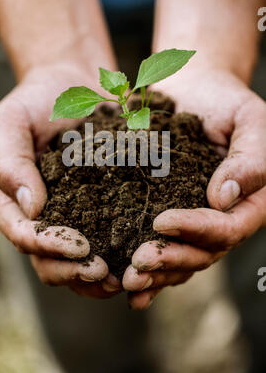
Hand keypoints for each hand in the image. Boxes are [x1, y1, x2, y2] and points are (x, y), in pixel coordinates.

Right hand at [0, 64, 121, 297]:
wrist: (73, 86)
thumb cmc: (37, 101)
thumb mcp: (12, 121)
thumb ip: (11, 162)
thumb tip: (31, 208)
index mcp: (11, 202)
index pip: (24, 235)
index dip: (49, 246)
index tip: (80, 247)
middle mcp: (39, 218)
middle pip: (49, 260)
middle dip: (75, 271)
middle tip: (105, 271)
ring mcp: (69, 219)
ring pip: (77, 263)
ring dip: (98, 278)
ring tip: (127, 276)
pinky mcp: (98, 212)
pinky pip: (105, 243)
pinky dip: (120, 257)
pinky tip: (140, 257)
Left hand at [123, 67, 265, 308]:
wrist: (194, 90)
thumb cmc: (226, 101)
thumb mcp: (250, 120)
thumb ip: (250, 159)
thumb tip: (223, 199)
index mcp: (247, 201)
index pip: (227, 228)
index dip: (197, 230)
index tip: (162, 221)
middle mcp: (221, 218)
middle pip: (201, 253)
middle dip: (170, 261)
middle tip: (137, 265)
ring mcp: (194, 220)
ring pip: (179, 258)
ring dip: (154, 274)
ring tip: (126, 281)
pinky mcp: (167, 216)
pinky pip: (159, 246)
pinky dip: (146, 267)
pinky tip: (123, 282)